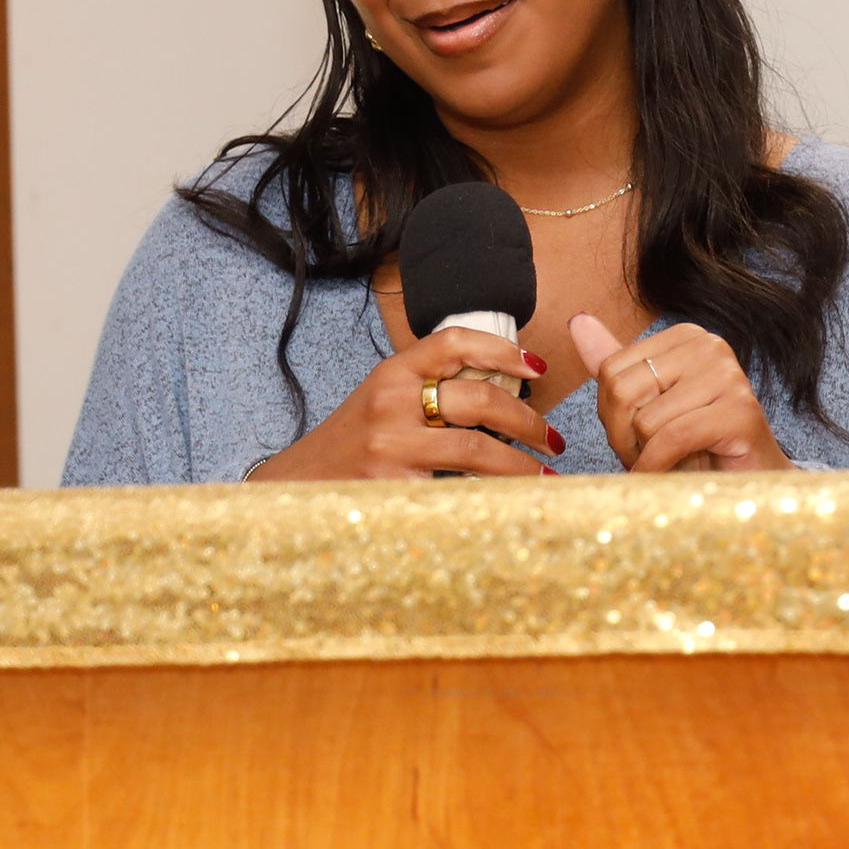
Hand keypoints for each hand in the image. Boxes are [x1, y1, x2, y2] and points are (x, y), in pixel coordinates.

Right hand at [247, 327, 564, 480]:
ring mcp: (392, 446)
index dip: (502, 349)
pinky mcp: (394, 487)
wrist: (295, 487)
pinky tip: (510, 505)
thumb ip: (428, 389)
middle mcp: (391, 403)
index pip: (454, 342)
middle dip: (528, 420)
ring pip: (477, 449)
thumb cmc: (350, 445)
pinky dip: (490, 497)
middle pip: (479, 398)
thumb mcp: (383, 401)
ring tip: (546, 476)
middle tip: (553, 438)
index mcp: (392, 374)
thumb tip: (500, 395)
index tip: (537, 365)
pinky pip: (457, 490)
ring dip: (521, 465)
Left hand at [569, 315, 787, 473]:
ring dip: (644, 456)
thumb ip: (614, 364)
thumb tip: (578, 321)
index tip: (633, 437)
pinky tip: (666, 476)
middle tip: (644, 456)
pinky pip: (672, 438)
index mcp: (685, 336)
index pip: (610, 370)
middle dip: (623, 437)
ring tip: (665, 464)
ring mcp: (729, 375)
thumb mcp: (647, 404)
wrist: (744, 485)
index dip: (611, 415)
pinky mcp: (740, 411)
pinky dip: (658, 466)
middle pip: (623, 390)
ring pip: (646, 419)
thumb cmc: (695, 447)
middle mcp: (710, 346)